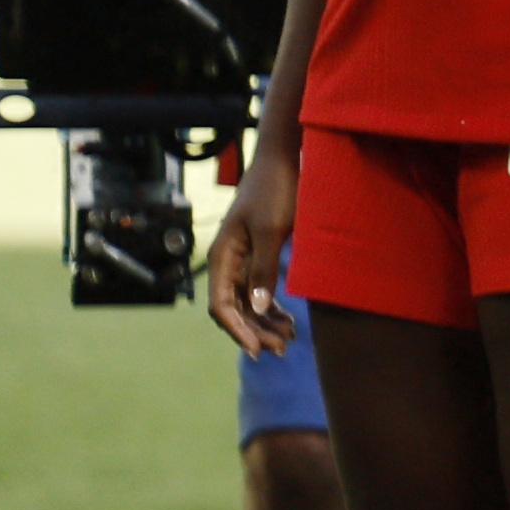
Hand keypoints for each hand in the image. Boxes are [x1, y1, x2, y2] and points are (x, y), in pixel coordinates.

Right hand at [204, 146, 295, 358]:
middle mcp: (228, 262)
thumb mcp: (270, 230)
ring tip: (288, 340)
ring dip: (265, 323)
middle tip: (281, 349)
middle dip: (255, 331)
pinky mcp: (260, 255)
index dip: (237, 330)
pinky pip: (260, 290)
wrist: (284, 160)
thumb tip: (258, 307)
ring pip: (249, 303)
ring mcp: (243, 260)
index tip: (258, 349)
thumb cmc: (275, 191)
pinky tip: (287, 321)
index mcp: (223, 257)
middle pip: (235, 308)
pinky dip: (272, 308)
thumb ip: (263, 268)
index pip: (222, 305)